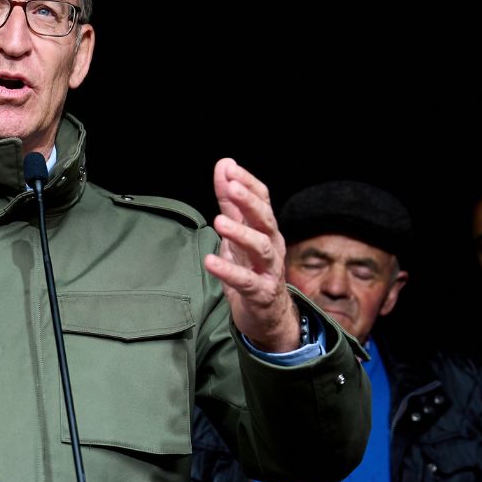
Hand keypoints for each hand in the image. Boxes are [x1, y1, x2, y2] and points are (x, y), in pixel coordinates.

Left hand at [202, 158, 299, 352]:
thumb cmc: (251, 269)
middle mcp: (271, 245)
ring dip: (240, 233)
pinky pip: (245, 280)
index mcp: (266, 229)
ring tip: (219, 222)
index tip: (229, 168)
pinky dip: (228, 270)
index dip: (247, 183)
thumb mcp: (238, 233)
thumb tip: (224, 165)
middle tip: (231, 188)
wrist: (267, 316)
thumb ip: (229, 202)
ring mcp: (268, 270)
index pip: (262, 199)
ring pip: (260, 247)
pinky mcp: (260, 293)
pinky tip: (210, 262)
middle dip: (249, 202)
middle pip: (264, 219)